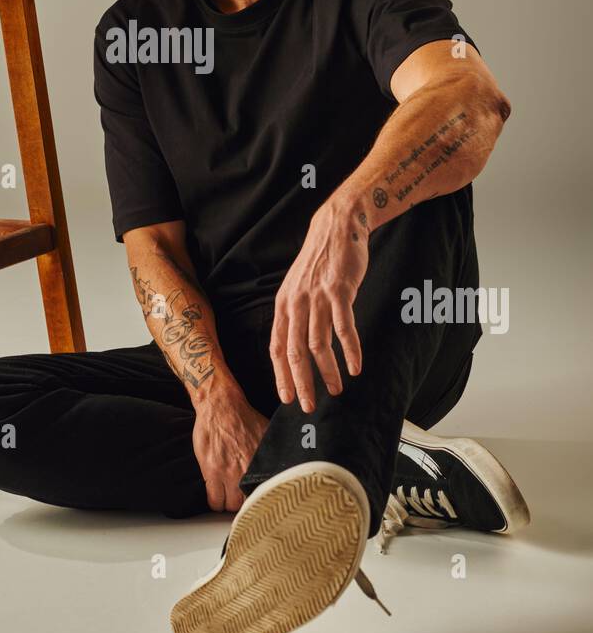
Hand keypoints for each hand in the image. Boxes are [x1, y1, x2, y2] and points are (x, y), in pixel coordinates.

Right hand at [191, 388, 270, 512]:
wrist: (221, 406)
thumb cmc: (244, 419)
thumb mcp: (268, 434)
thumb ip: (277, 453)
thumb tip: (293, 463)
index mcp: (263, 463)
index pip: (269, 495)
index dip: (265, 500)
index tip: (262, 501)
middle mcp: (247, 471)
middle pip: (249, 505)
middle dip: (247, 504)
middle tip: (244, 498)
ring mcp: (228, 473)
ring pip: (231, 506)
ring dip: (230, 504)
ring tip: (231, 497)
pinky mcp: (211, 472)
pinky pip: (214, 501)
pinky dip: (215, 502)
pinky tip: (218, 496)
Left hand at [270, 197, 367, 411]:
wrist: (336, 227)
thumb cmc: (320, 261)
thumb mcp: (298, 287)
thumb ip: (296, 314)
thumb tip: (296, 347)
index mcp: (284, 305)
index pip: (276, 347)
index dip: (280, 375)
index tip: (286, 398)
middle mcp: (296, 303)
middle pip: (294, 351)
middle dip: (301, 382)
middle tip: (307, 406)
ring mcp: (317, 297)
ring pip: (318, 344)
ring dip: (327, 371)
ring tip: (336, 390)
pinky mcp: (339, 291)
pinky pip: (343, 328)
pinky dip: (350, 350)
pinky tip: (356, 367)